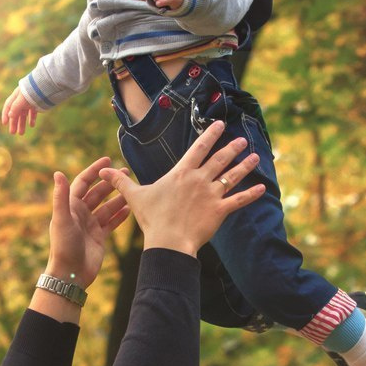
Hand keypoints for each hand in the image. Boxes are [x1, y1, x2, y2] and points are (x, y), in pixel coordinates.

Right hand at [2, 87, 38, 135]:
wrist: (46, 86)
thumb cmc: (32, 92)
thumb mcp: (22, 100)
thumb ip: (15, 107)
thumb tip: (10, 116)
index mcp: (16, 96)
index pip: (8, 106)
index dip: (5, 115)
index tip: (4, 124)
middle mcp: (21, 100)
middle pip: (15, 113)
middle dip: (14, 123)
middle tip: (12, 133)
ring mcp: (29, 102)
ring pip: (24, 115)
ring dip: (22, 124)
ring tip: (21, 133)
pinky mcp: (36, 104)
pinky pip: (33, 113)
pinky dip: (32, 119)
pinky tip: (32, 125)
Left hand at [46, 157, 130, 289]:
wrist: (70, 274)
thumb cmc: (64, 246)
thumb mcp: (62, 219)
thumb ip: (61, 196)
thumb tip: (58, 172)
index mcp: (71, 206)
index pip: (83, 182)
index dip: (94, 170)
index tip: (107, 159)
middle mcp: (81, 214)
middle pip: (98, 193)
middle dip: (110, 182)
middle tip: (126, 172)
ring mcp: (91, 226)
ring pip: (107, 207)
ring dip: (119, 197)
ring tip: (133, 188)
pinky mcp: (100, 237)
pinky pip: (112, 222)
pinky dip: (121, 215)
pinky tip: (131, 208)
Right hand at [99, 121, 264, 254]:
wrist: (168, 241)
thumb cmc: (152, 219)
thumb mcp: (135, 197)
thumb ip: (121, 182)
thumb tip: (103, 172)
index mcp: (181, 173)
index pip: (199, 148)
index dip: (210, 134)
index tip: (220, 124)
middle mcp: (199, 179)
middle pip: (219, 159)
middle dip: (232, 147)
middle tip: (242, 140)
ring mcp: (211, 194)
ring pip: (232, 175)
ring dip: (245, 166)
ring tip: (255, 156)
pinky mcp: (220, 211)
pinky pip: (239, 200)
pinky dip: (251, 194)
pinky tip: (261, 188)